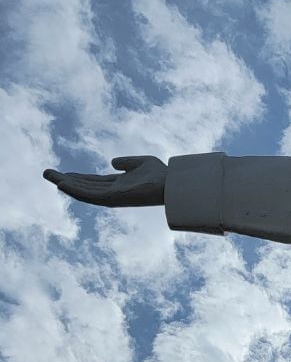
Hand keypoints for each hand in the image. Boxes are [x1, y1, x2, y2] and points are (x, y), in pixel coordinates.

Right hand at [43, 155, 166, 206]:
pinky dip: (75, 190)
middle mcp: (112, 192)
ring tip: (50, 176)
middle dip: (66, 181)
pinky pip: (89, 195)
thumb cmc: (162, 174)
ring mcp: (111, 196)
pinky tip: (62, 183)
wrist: (172, 184)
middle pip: (84, 187)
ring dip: (65, 184)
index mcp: (118, 184)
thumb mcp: (142, 162)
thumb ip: (127, 162)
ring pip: (83, 192)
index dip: (78, 178)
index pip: (93, 182)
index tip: (63, 174)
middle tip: (47, 173)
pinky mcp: (112, 198)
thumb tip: (112, 162)